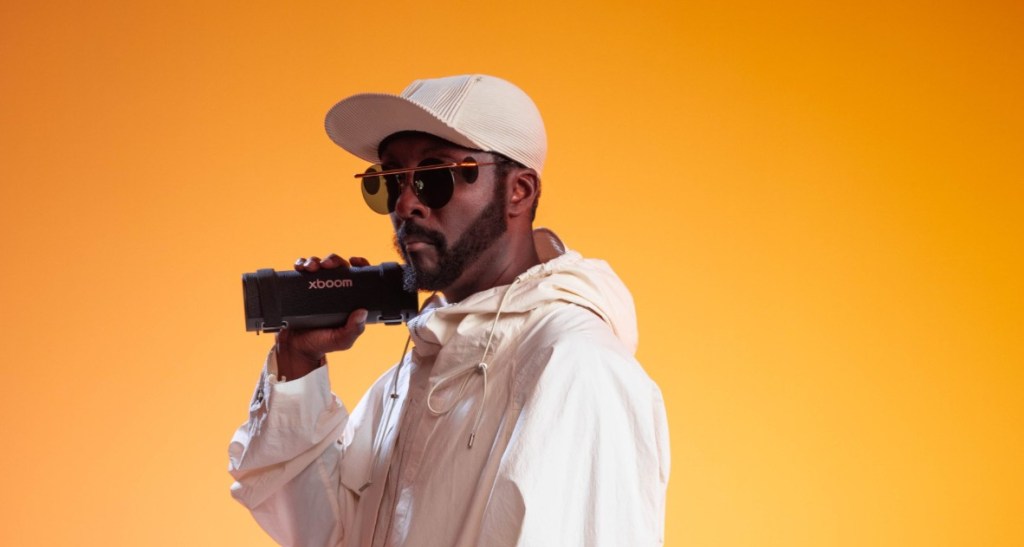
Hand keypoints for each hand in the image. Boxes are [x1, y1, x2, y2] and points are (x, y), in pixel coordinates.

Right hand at [273, 254, 372, 380]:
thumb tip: (361, 312)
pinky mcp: (301, 287)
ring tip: (312, 267)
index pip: (358, 276)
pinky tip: (300, 267)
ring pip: (319, 265)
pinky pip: (302, 270)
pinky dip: (301, 264)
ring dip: (316, 260)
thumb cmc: (322, 343)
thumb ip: (353, 329)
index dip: (360, 265)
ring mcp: (317, 287)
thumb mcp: (342, 340)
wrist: (296, 348)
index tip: (355, 261)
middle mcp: (334, 290)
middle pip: (337, 266)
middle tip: (327, 265)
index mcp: (348, 299)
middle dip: (333, 260)